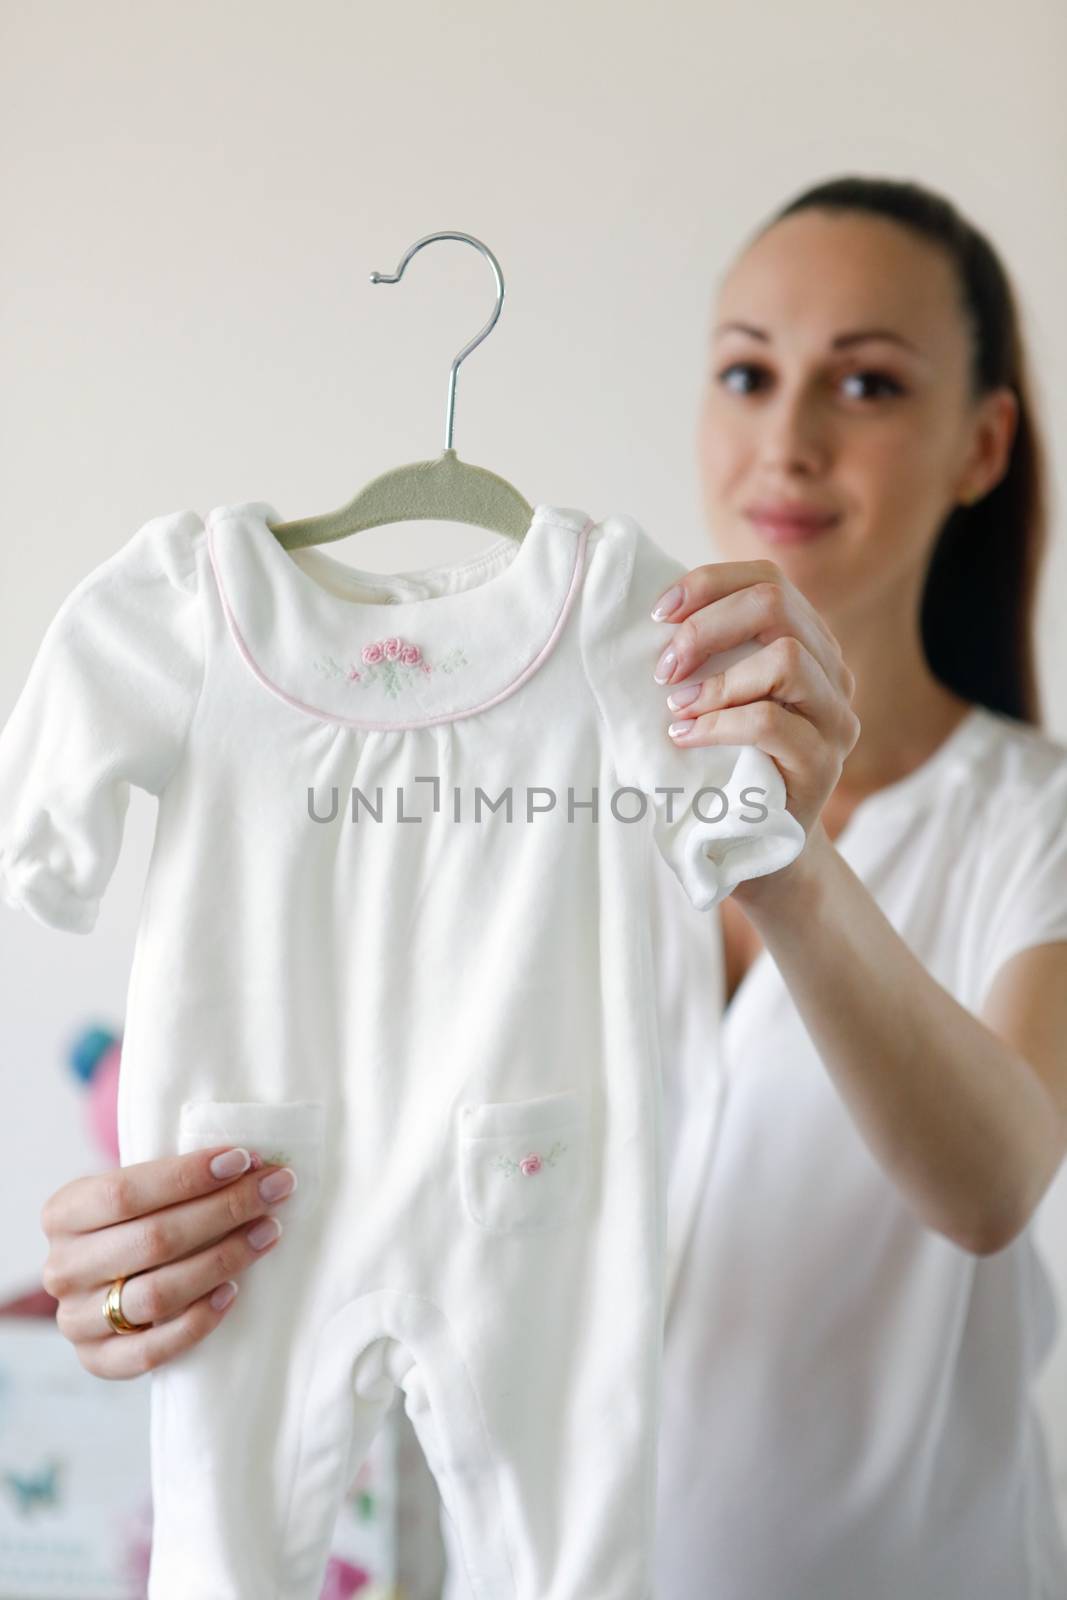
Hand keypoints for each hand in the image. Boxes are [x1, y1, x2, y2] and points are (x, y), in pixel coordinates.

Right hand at [39, 1146, 296, 1376]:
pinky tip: (233, 1292)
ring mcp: (76, 1320)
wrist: (106, 1285)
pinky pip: (151, 1351)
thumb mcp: (136, 1193)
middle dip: (224, 1210)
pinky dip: (197, 1321)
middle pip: (152, 1240)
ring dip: (223, 1260)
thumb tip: (252, 1164)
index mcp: (63, 1214)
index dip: (186, 1176)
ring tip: (268, 1233)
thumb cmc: (134, 1223)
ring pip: (157, 1295)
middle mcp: (62, 1268)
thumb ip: (177, 1180)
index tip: (242, 1160)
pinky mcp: (98, 1361)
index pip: (123, 1193)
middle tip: (275, 1189)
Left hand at [651, 557, 858, 848]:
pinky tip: (686, 737)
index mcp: (808, 645)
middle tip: (664, 668)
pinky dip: (718, 724)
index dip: (710, 584)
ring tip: (678, 707)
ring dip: (718, 679)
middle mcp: (832, 674)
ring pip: (787, 659)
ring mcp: (835, 720)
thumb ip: (708, 656)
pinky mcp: (823, 765)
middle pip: (778, 605)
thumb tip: (654, 614)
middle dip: (707, 626)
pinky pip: (771, 722)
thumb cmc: (723, 767)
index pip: (769, 581)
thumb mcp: (716, 699)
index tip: (658, 613)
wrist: (756, 849)